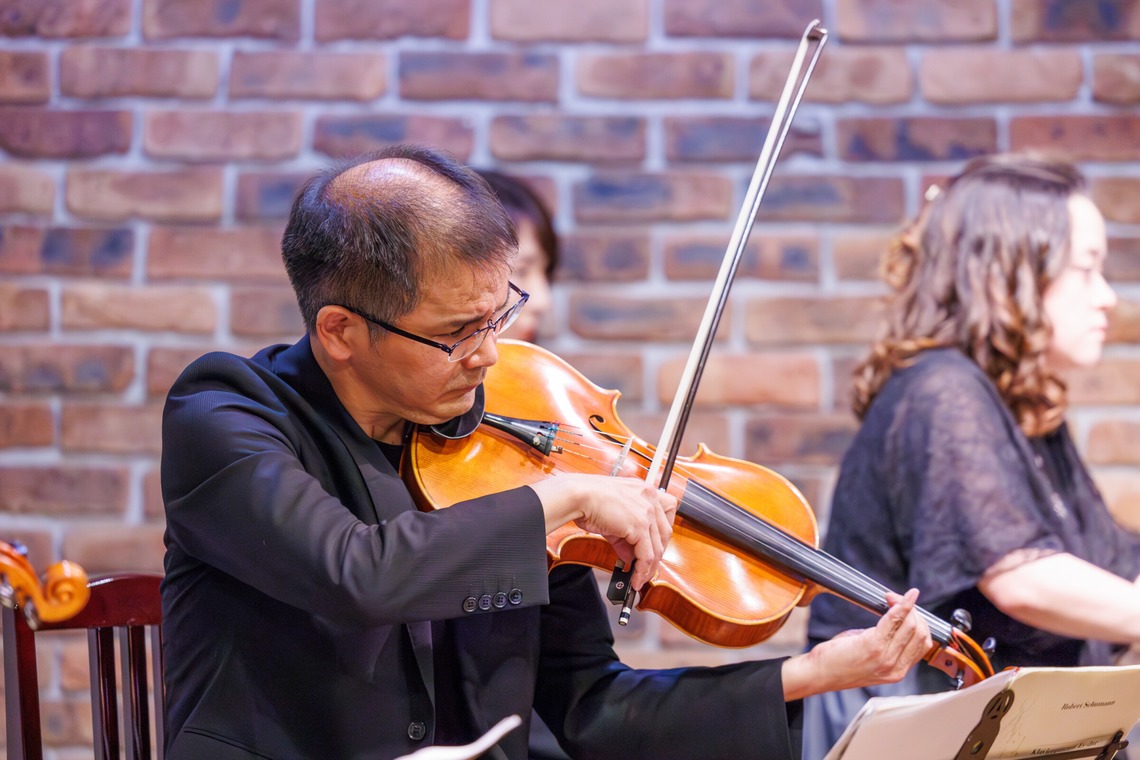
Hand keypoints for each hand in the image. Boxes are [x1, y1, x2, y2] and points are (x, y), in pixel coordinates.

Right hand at [529, 473, 676, 589]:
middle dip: (657, 554)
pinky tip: (636, 576)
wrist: (578, 496)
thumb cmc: (588, 499)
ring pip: (658, 547)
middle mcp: (650, 498)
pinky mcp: (640, 525)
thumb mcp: (613, 517)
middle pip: (665, 534)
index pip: (665, 516)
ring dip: (649, 567)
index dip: (660, 535)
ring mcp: (647, 511)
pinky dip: (642, 569)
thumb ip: (625, 537)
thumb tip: (630, 555)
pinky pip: (646, 554)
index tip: (654, 547)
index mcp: (645, 491)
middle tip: (646, 567)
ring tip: (640, 578)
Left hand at [781, 588, 931, 700]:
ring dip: (904, 606)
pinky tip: (896, 596)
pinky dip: (900, 605)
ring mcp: (886, 658)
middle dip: (912, 611)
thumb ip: (886, 642)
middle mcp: (896, 668)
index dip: (918, 622)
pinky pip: (893, 620)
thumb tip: (895, 617)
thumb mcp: (870, 656)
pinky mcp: (873, 646)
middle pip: (920, 633)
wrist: (819, 674)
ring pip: (910, 626)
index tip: (907, 608)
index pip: (923, 644)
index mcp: (898, 671)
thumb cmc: (839, 662)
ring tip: (891, 597)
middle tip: (897, 599)